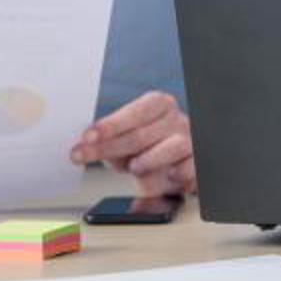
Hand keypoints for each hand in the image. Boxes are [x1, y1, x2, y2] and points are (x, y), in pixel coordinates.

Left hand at [69, 91, 194, 195]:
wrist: (176, 168)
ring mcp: (190, 140)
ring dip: (148, 159)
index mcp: (158, 105)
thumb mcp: (124, 143)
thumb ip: (109, 142)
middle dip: (109, 147)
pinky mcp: (198, 162)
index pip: (135, 111)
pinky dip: (179, 172)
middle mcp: (176, 119)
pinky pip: (191, 166)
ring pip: (172, 146)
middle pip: (142, 133)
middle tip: (82, 156)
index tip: (87, 137)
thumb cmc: (147, 150)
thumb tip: (84, 146)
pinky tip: (169, 175)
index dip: (110, 124)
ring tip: (133, 168)